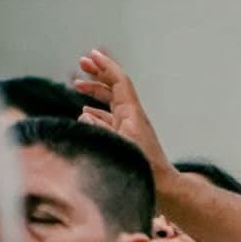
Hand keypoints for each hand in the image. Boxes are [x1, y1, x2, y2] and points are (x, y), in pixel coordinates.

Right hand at [74, 50, 175, 177]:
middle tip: (82, 63)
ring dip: (94, 92)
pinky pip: (109, 120)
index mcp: (132, 114)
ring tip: (77, 85)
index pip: (120, 82)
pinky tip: (85, 114)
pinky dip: (96, 113)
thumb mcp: (121, 146)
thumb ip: (102, 130)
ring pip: (110, 103)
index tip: (91, 54)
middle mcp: (132, 117)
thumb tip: (85, 116)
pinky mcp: (127, 140)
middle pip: (114, 88)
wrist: (164, 187)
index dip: (106, 66)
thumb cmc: (146, 169)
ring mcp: (130, 128)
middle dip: (98, 73)